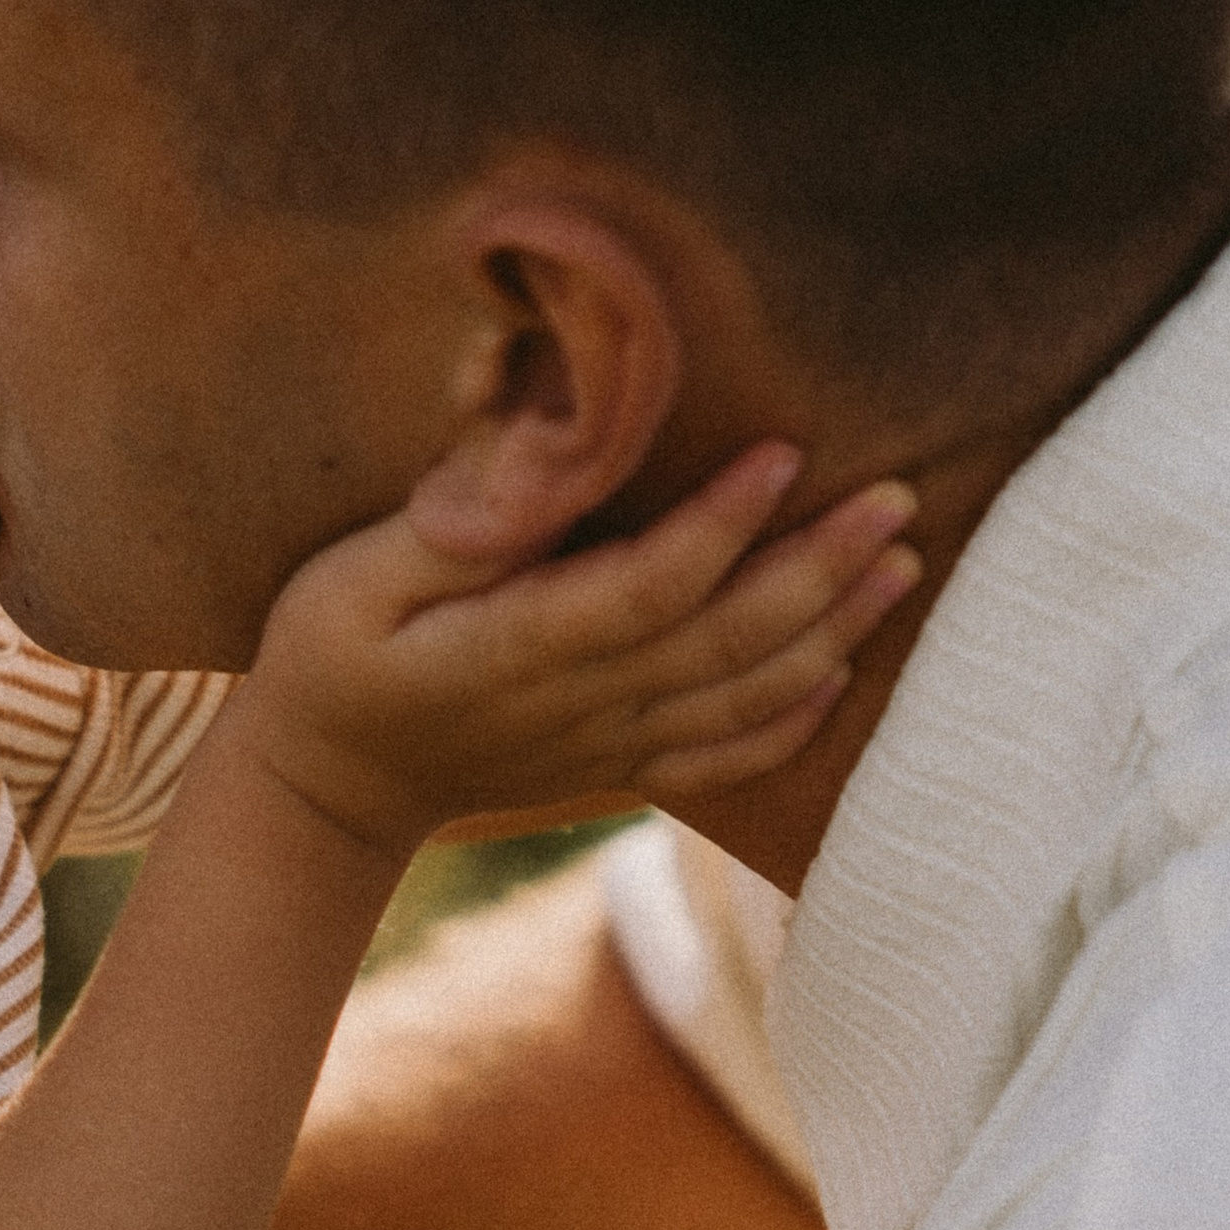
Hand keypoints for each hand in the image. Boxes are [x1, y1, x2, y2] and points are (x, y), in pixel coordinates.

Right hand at [234, 439, 919, 852]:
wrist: (326, 788)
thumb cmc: (329, 657)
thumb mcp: (358, 576)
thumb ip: (459, 520)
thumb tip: (549, 440)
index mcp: (516, 650)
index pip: (646, 589)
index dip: (723, 526)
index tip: (784, 453)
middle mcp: (579, 707)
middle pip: (725, 641)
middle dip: (820, 568)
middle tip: (894, 496)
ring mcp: (607, 746)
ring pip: (745, 697)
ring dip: (833, 631)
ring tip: (903, 562)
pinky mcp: (618, 766)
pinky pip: (726, 757)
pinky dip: (794, 719)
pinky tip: (846, 668)